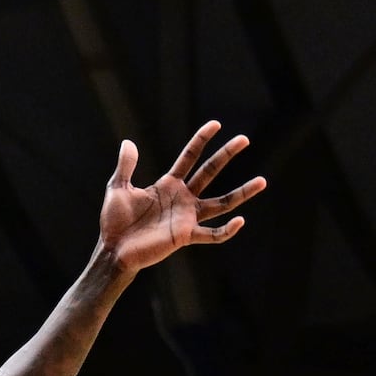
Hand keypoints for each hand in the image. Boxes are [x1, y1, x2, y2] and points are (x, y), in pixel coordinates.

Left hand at [98, 120, 265, 274]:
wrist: (113, 250)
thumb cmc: (115, 222)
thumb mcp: (118, 189)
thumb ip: (125, 167)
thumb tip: (128, 142)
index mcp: (168, 185)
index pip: (189, 158)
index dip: (201, 141)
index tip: (216, 124)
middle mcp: (182, 198)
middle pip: (209, 172)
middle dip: (226, 155)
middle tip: (244, 139)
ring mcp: (186, 217)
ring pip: (221, 203)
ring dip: (242, 193)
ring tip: (262, 181)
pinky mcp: (185, 236)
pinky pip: (211, 234)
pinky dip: (226, 231)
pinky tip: (240, 221)